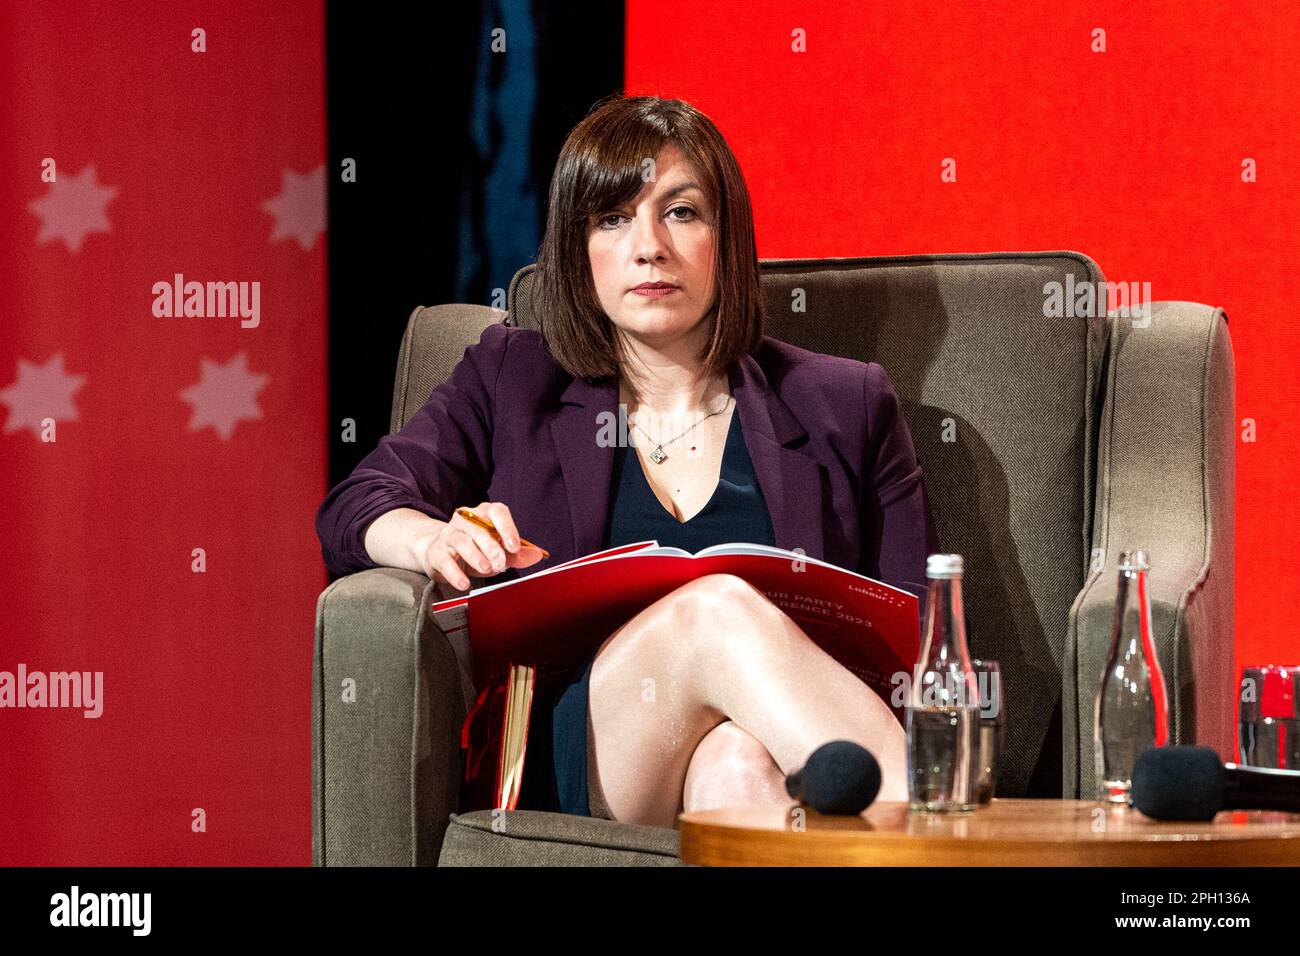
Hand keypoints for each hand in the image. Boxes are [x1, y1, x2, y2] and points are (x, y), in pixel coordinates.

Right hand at [414, 500, 545, 590]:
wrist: (440, 552)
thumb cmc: (475, 549)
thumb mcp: (498, 550)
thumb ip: (517, 554)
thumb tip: (538, 555)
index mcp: (484, 514)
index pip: (497, 512)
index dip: (507, 528)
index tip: (515, 546)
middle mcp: (466, 520)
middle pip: (480, 530)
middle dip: (492, 547)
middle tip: (501, 563)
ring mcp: (450, 534)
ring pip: (462, 542)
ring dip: (476, 556)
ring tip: (486, 569)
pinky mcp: (437, 552)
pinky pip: (446, 561)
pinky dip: (455, 573)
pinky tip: (464, 583)